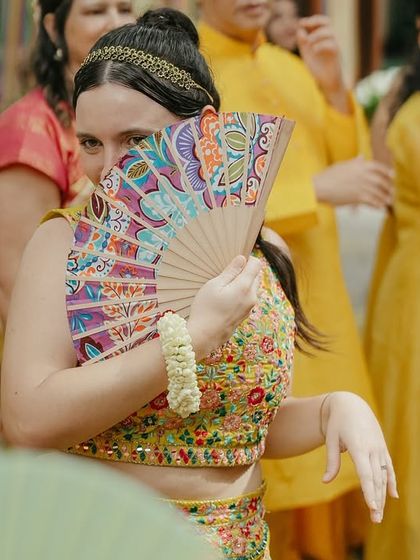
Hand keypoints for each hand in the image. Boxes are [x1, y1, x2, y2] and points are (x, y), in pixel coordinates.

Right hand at [187, 255, 261, 358]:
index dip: (247, 260)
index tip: (234, 262)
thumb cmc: (205, 309)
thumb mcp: (214, 285)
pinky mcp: (245, 315)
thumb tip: (242, 259)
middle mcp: (251, 297)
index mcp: (244, 287)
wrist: (204, 336)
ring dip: (242, 284)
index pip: (256, 265)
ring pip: (252, 288)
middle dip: (245, 272)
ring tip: (224, 288)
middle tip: (226, 276)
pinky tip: (225, 300)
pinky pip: (247, 299)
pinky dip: (240, 294)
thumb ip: (230, 271)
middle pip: (255, 276)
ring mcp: (249, 308)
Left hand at [297, 15, 348, 111]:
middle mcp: (330, 40)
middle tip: (305, 25)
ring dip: (317, 35)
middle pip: (327, 23)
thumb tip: (300, 30)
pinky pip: (332, 45)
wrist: (327, 84)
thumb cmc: (318, 69)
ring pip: (330, 32)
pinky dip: (321, 45)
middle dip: (315, 21)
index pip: (320, 23)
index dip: (312, 20)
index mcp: (323, 38)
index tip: (301, 23)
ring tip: (308, 43)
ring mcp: (335, 47)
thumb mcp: (307, 54)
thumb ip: (303, 43)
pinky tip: (314, 51)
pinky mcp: (337, 55)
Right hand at [313, 156, 393, 207]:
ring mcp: (363, 185)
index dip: (388, 172)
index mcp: (361, 165)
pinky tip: (380, 207)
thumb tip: (361, 157)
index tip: (392, 176)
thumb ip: (354, 162)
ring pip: (379, 192)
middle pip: (382, 181)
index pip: (380, 167)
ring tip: (388, 201)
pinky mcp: (359, 196)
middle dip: (388, 187)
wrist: (321, 186)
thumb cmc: (328, 175)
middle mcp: (364, 174)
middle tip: (391, 192)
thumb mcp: (342, 165)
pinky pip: (373, 201)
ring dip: (385, 198)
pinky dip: (378, 205)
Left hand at [321, 392, 397, 523]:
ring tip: (379, 514)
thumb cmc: (337, 422)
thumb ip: (331, 461)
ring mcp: (379, 447)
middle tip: (376, 519)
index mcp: (359, 446)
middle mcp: (372, 448)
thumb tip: (325, 481)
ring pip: (384, 475)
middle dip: (377, 499)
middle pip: (376, 478)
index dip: (369, 491)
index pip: (366, 473)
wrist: (350, 403)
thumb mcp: (331, 439)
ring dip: (383, 495)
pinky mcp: (382, 447)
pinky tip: (393, 496)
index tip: (373, 506)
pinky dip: (391, 481)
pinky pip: (389, 466)